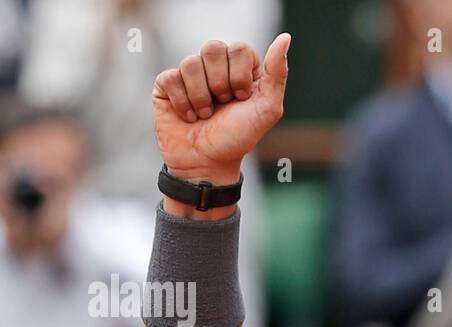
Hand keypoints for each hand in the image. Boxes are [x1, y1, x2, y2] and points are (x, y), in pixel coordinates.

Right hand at [151, 34, 290, 199]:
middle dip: (221, 84)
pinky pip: (171, 77)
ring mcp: (189, 74)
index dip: (241, 76)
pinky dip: (184, 103)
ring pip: (191, 63)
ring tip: (206, 115)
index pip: (239, 48)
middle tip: (223, 105)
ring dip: (202, 98)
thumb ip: (277, 73)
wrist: (208, 163)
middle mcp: (214, 67)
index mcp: (240, 68)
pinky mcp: (166, 85)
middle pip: (213, 48)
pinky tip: (189, 116)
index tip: (242, 99)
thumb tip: (285, 38)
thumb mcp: (267, 109)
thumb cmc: (238, 137)